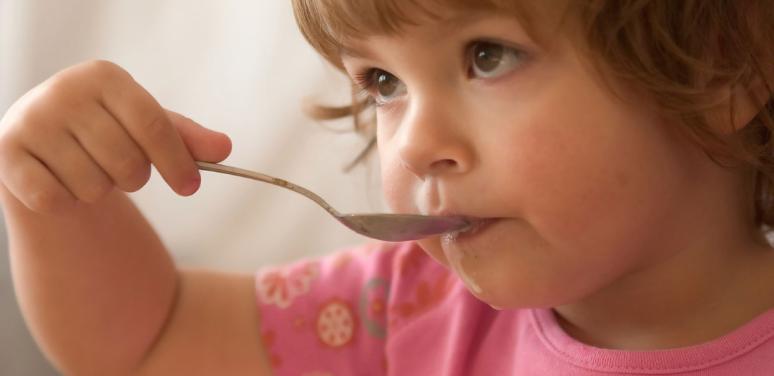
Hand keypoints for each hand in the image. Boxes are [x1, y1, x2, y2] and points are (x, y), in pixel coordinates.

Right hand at [0, 60, 231, 212]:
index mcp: (105, 77)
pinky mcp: (7, 153)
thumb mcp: (148, 128)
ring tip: (88, 170)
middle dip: (135, 178)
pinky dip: (67, 203)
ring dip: (100, 191)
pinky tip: (60, 183)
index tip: (191, 187)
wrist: (43, 144)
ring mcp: (32, 120)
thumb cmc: (107, 132)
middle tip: (124, 169)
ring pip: (93, 187)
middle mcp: (64, 91)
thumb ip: (188, 139)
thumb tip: (225, 148)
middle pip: (128, 162)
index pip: (154, 126)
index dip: (177, 162)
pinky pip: (55, 200)